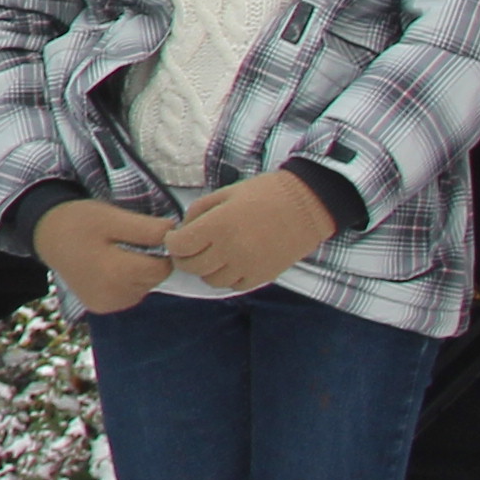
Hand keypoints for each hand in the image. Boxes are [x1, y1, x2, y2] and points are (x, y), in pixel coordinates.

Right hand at [36, 197, 176, 314]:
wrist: (46, 236)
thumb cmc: (80, 221)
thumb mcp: (113, 217)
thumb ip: (147, 228)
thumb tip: (176, 234)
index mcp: (116, 273)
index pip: (163, 267)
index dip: (160, 249)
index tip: (142, 234)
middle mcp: (113, 295)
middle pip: (154, 278)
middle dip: (148, 259)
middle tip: (124, 241)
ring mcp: (107, 304)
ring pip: (144, 287)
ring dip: (138, 271)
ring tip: (113, 253)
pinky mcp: (102, 307)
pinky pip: (130, 294)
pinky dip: (126, 281)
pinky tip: (108, 267)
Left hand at [164, 169, 342, 293]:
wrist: (307, 206)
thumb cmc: (264, 193)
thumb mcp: (225, 193)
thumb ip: (199, 211)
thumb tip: (183, 229)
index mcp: (218, 225)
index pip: (180, 246)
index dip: (172, 242)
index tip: (175, 237)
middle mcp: (230, 250)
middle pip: (191, 267)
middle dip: (184, 258)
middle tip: (189, 248)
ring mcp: (247, 266)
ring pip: (211, 280)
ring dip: (205, 269)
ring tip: (212, 255)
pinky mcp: (263, 276)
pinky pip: (234, 286)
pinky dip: (227, 277)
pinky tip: (231, 263)